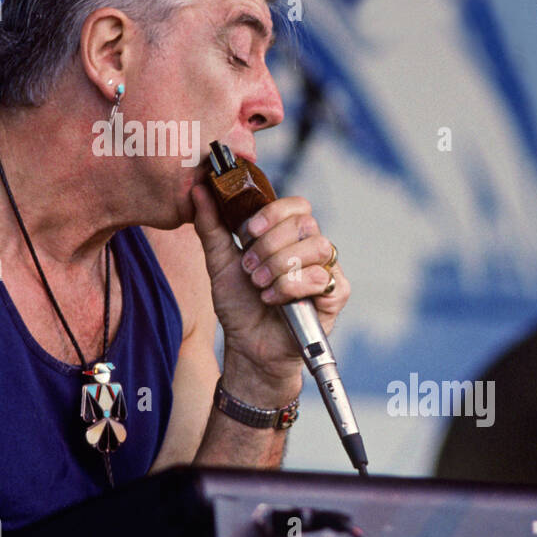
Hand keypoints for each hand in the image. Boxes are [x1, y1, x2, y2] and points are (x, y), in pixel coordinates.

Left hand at [189, 183, 349, 387]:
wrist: (248, 346)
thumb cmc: (238, 304)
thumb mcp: (219, 261)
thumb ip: (211, 225)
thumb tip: (199, 190)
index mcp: (287, 235)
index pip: (297, 205)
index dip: (274, 213)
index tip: (249, 231)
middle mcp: (310, 247)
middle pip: (305, 224)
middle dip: (270, 246)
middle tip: (249, 268)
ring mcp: (326, 269)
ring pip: (317, 247)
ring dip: (281, 265)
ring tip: (260, 285)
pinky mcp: (336, 294)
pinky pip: (323, 277)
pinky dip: (291, 287)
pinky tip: (273, 299)